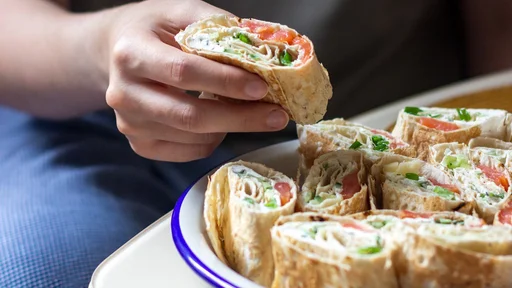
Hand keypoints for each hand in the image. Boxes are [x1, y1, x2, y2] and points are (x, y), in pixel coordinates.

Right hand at [105, 0, 288, 161]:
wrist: (116, 52)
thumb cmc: (154, 30)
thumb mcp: (181, 12)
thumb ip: (218, 26)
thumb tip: (263, 48)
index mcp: (132, 53)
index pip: (184, 71)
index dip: (226, 82)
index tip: (262, 88)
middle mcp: (123, 93)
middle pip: (190, 115)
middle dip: (240, 118)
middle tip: (277, 116)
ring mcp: (129, 124)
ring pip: (193, 137)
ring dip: (231, 127)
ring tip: (252, 112)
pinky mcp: (140, 144)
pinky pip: (188, 151)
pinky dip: (213, 140)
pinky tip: (221, 122)